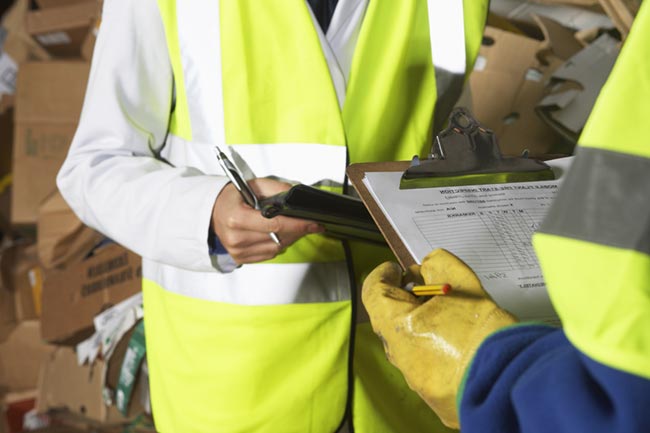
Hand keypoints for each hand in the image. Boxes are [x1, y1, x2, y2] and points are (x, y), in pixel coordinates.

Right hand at [211, 177, 323, 263]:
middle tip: (307, 223)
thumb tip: (297, 194)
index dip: (299, 225)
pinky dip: (278, 244)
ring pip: (277, 248)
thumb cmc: (233, 199)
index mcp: (237, 218)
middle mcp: (236, 238)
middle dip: (297, 230)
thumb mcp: (253, 185)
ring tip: (289, 226)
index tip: (314, 223)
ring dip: (289, 238)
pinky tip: (276, 234)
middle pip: (279, 238)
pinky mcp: (241, 259)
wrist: (213, 213)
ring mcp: (238, 251)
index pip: (276, 225)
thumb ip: (277, 188)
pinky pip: (269, 254)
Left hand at [362, 249, 515, 427]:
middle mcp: (400, 357)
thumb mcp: (463, 283)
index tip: (396, 269)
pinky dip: (436, 350)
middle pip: (391, 319)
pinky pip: (426, 365)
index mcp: (398, 327)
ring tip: (451, 315)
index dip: (383, 275)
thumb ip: (438, 266)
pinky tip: (460, 342)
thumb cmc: (486, 333)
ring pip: (408, 344)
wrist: (513, 382)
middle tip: (430, 288)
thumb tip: (426, 268)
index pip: (373, 293)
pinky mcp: (432, 396)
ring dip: (421, 325)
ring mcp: (415, 380)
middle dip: (406, 299)